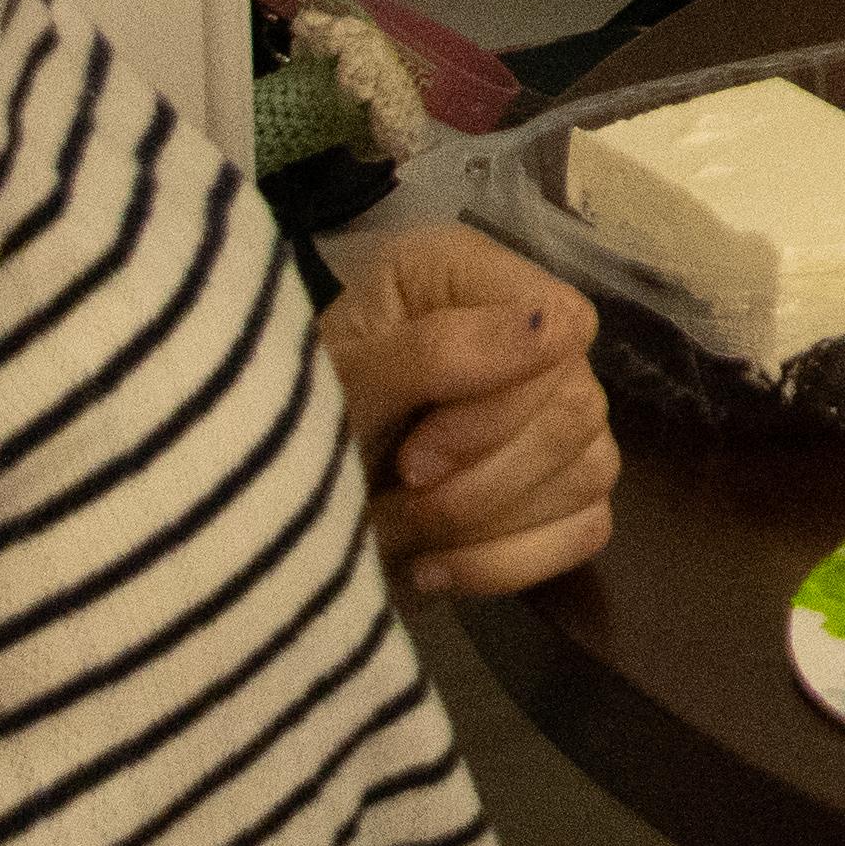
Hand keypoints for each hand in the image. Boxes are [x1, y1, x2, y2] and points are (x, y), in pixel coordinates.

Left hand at [317, 223, 617, 599]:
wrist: (254, 518)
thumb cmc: (285, 432)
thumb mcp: (337, 393)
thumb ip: (433, 351)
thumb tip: (552, 327)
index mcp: (467, 278)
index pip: (560, 327)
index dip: (502, 403)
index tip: (417, 456)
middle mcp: (523, 337)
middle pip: (577, 408)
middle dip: (483, 478)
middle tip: (401, 494)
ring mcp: (549, 416)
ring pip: (590, 471)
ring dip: (484, 526)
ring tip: (398, 533)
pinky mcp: (555, 490)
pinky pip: (588, 528)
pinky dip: (511, 564)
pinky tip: (438, 567)